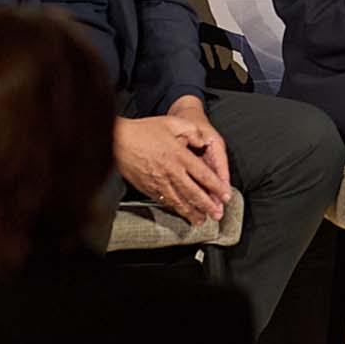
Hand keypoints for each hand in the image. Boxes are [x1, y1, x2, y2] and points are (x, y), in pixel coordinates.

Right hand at [114, 96, 230, 223]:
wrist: (118, 141)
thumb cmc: (144, 131)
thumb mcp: (172, 123)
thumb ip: (191, 131)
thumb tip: (202, 140)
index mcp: (180, 156)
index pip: (204, 175)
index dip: (217, 187)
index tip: (226, 195)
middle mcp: (171, 172)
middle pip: (194, 193)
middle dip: (208, 205)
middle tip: (217, 214)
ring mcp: (159, 182)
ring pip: (179, 201)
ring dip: (192, 212)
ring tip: (201, 220)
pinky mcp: (148, 188)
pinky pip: (165, 202)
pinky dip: (175, 209)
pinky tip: (181, 213)